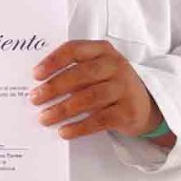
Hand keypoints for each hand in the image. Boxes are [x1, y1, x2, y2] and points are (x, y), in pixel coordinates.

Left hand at [30, 40, 168, 141]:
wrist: (145, 105)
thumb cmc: (110, 85)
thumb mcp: (97, 70)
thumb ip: (74, 71)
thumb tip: (40, 87)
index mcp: (103, 50)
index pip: (75, 49)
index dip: (53, 61)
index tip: (36, 75)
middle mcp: (116, 66)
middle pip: (81, 74)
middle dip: (54, 87)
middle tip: (35, 98)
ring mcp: (124, 88)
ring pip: (89, 98)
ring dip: (63, 109)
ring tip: (44, 118)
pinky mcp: (128, 111)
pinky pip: (99, 120)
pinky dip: (79, 127)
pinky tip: (64, 131)